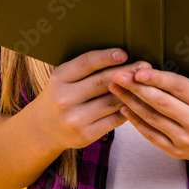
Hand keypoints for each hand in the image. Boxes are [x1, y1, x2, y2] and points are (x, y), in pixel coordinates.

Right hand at [29, 48, 144, 153]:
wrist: (42, 128)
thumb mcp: (65, 78)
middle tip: (145, 66)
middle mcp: (64, 98)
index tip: (125, 53)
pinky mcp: (85, 135)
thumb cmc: (61, 95)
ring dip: (131, 92)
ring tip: (146, 84)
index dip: (106, 57)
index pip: (86, 63)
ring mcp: (74, 118)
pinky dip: (127, 111)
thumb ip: (86, 69)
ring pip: (111, 102)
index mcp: (59, 78)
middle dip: (127, 73)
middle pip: (102, 82)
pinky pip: (114, 120)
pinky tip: (137, 103)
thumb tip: (121, 56)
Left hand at [108, 65, 188, 163]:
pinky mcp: (179, 152)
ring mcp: (187, 139)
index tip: (138, 69)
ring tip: (115, 88)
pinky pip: (153, 135)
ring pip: (152, 118)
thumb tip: (166, 61)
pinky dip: (137, 122)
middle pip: (160, 102)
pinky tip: (126, 108)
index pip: (177, 87)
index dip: (155, 77)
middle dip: (135, 87)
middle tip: (118, 75)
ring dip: (131, 102)